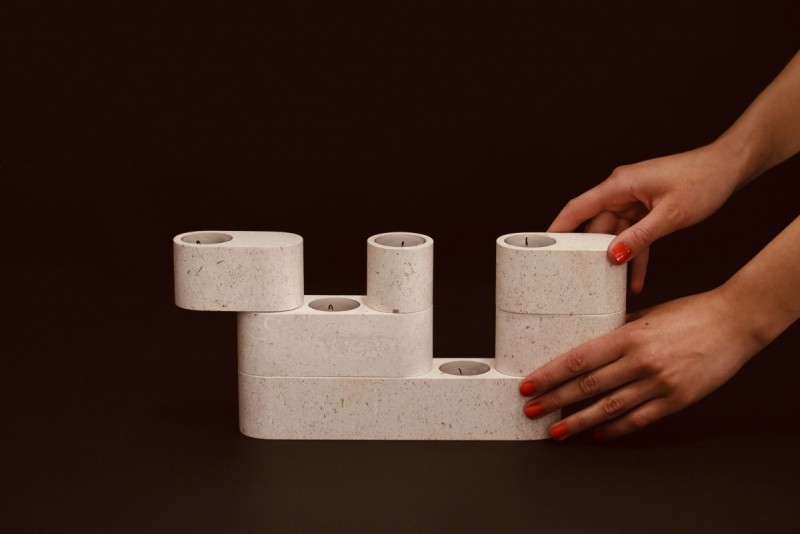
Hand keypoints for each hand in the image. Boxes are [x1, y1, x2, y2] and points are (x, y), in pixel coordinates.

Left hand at [518, 289, 762, 439]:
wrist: (735, 322)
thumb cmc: (691, 313)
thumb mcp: (647, 315)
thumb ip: (619, 332)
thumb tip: (592, 347)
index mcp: (629, 335)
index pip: (578, 359)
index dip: (550, 375)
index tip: (530, 385)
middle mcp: (640, 361)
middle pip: (586, 386)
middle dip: (554, 400)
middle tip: (532, 410)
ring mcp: (659, 383)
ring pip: (608, 408)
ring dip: (577, 421)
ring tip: (556, 431)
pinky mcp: (677, 399)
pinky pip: (639, 419)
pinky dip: (615, 428)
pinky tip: (597, 433)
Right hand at [548, 143, 742, 292]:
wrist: (729, 167)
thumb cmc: (702, 181)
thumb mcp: (669, 216)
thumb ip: (639, 237)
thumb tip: (614, 255)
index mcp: (621, 184)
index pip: (579, 207)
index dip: (559, 226)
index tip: (543, 243)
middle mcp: (623, 189)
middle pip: (597, 224)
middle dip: (592, 251)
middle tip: (583, 275)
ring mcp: (635, 198)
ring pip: (617, 232)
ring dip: (619, 256)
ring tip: (614, 283)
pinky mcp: (648, 206)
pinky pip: (635, 232)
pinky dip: (636, 252)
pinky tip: (636, 276)